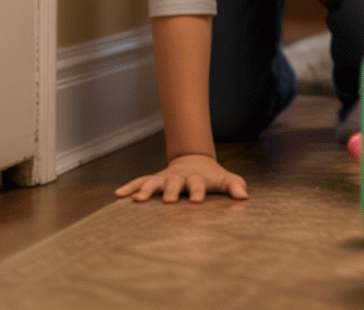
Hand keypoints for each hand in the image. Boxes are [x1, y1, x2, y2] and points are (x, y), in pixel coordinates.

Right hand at [115, 153, 249, 203]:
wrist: (195, 162)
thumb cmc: (211, 177)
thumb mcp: (225, 179)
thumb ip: (235, 185)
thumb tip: (244, 196)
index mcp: (197, 178)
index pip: (198, 183)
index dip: (198, 191)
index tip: (197, 201)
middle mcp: (179, 178)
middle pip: (174, 182)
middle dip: (171, 190)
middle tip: (168, 200)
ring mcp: (165, 178)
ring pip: (154, 182)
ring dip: (146, 190)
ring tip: (137, 200)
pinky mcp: (154, 180)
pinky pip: (140, 182)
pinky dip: (130, 187)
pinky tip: (119, 195)